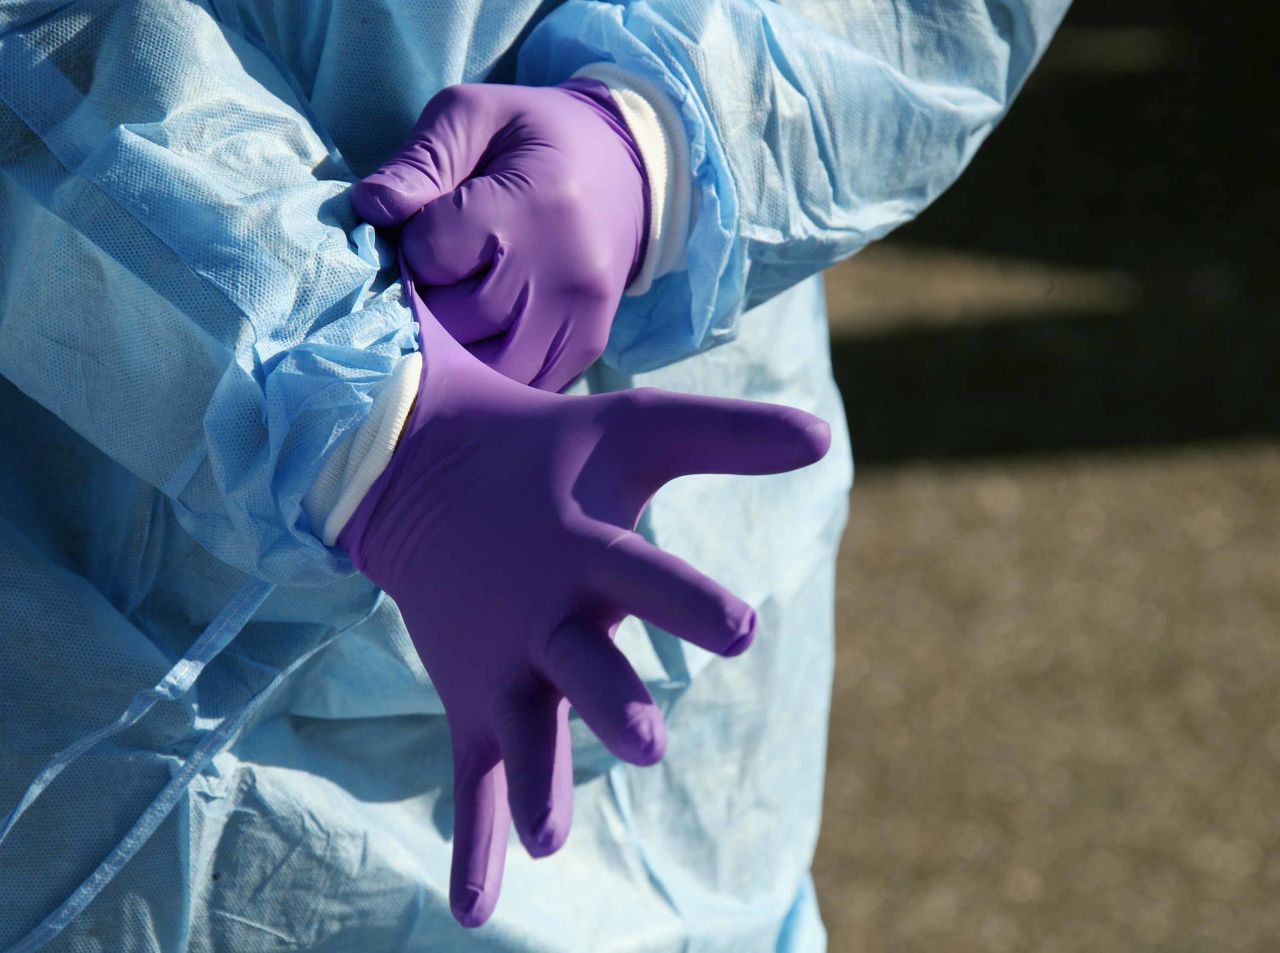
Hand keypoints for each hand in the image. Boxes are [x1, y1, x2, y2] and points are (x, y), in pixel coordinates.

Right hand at [338, 265, 829, 926]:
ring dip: (536, 783)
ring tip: (549, 842)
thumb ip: (729, 437)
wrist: (419, 470)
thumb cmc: (551, 454)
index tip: (740, 630)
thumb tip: (828, 438)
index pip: (641, 575)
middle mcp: (540, 613)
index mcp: (584, 547)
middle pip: (579, 666)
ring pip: (522, 734)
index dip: (688, 604)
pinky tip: (474, 911)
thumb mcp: (637, 427)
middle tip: (645, 742)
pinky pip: (473, 779)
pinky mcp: (473, 702)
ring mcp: (502, 665)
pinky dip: (473, 841)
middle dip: (609, 703)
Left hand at [351, 81, 646, 391]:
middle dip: (423, 300)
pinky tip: (479, 334)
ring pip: (479, 370)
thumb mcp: (473, 115)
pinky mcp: (585, 351)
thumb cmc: (534, 139)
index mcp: (536, 206)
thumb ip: (421, 160)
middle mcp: (563, 275)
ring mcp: (578, 322)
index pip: (432, 254)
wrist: (626, 171)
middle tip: (432, 271)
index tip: (424, 227)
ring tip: (452, 306)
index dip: (411, 244)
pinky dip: (482, 372)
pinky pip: (512, 388)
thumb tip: (370, 208)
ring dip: (448, 347)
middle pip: (451, 320)